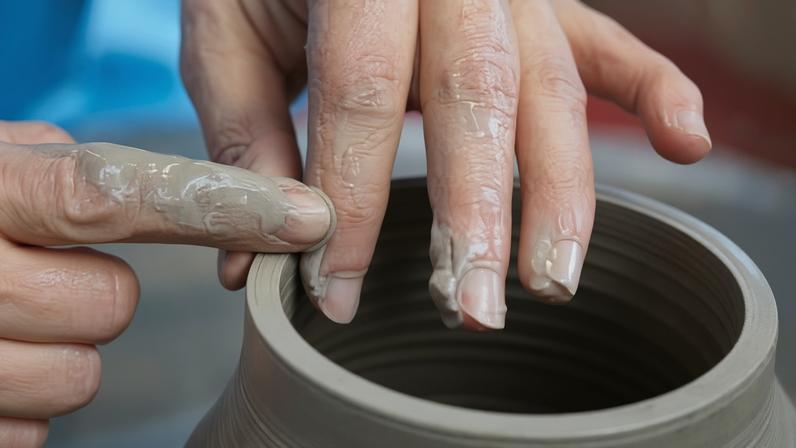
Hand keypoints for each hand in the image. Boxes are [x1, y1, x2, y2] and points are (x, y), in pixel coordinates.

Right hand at [0, 121, 330, 445]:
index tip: (306, 216)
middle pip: (106, 309)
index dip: (224, 205)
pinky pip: (31, 433)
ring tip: (3, 321)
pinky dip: (20, 403)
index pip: (116, 193)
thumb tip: (160, 193)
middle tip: (40, 275)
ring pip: (77, 379)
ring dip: (58, 351)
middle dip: (93, 295)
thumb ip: (56, 174)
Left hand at [180, 0, 708, 328]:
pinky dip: (654, 90)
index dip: (351, 201)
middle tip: (470, 307)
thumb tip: (259, 259)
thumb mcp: (228, 35)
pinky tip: (686, 142)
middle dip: (477, 214)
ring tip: (553, 280)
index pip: (362, 96)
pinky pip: (609, 44)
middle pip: (475, 97)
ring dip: (560, 194)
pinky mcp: (541, 5)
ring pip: (551, 91)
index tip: (334, 290)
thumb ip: (248, 137)